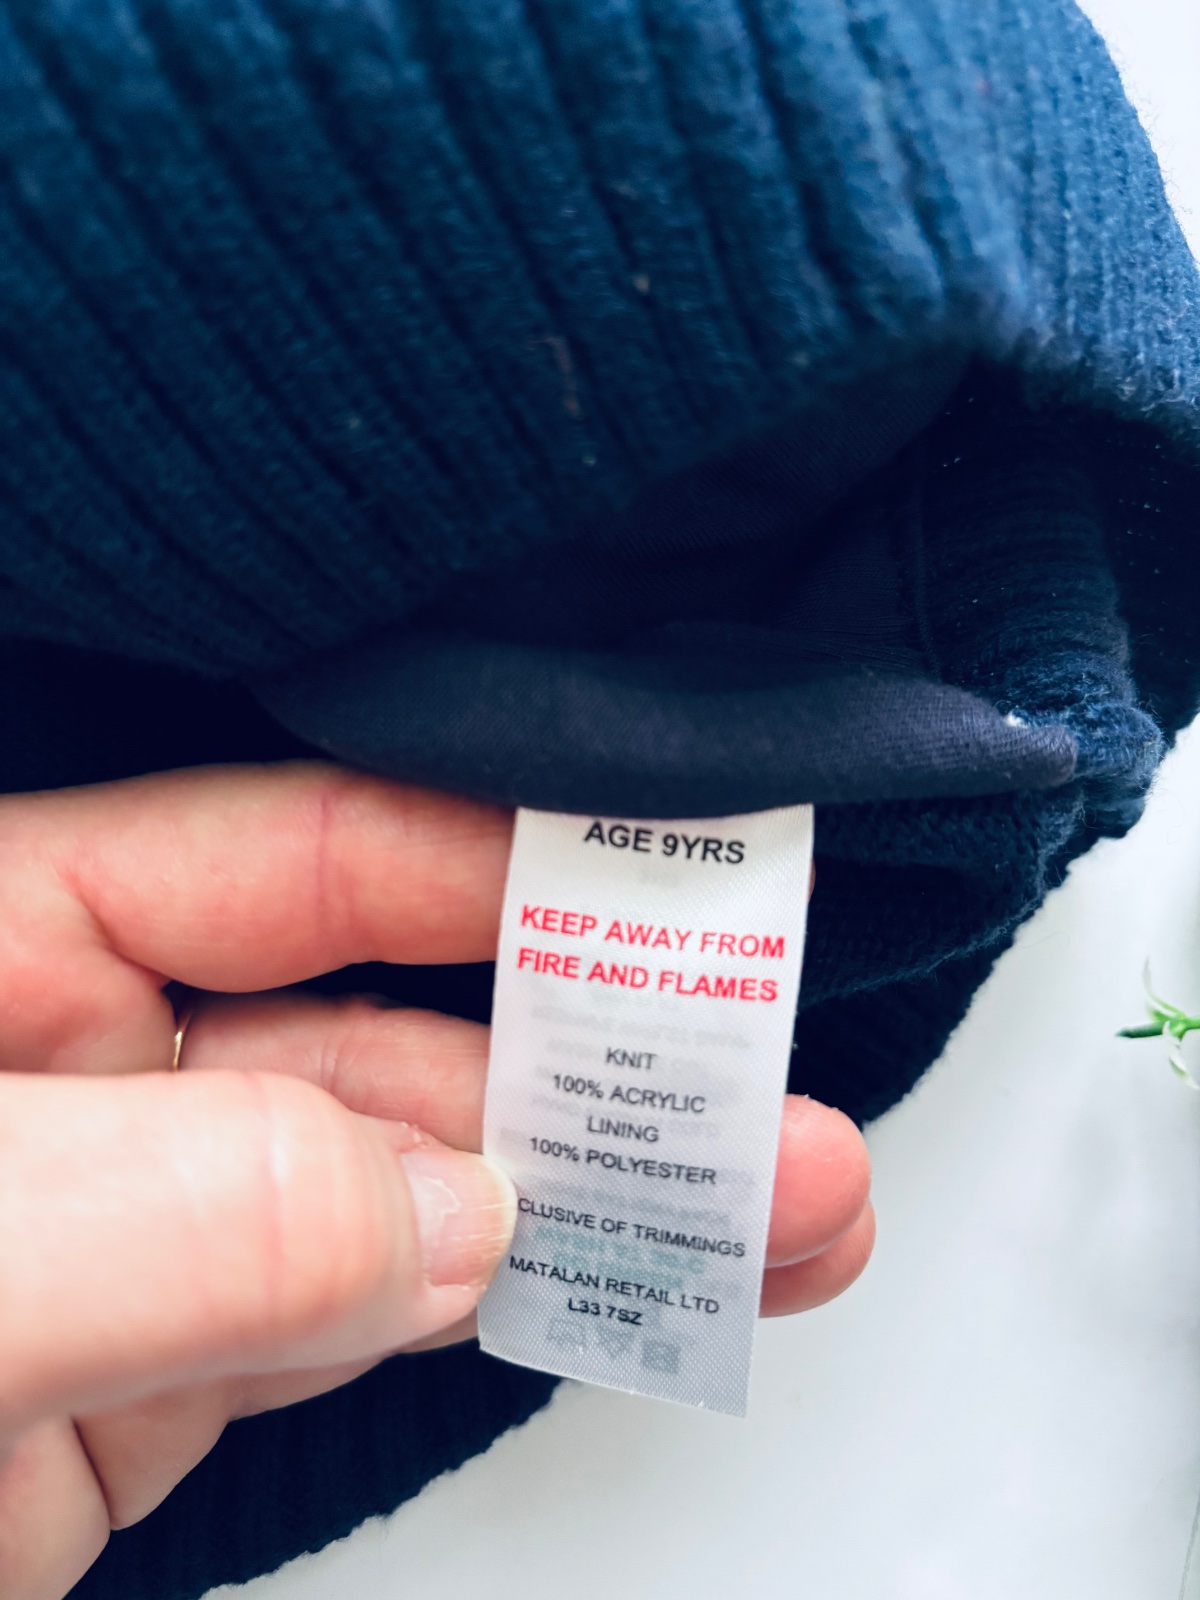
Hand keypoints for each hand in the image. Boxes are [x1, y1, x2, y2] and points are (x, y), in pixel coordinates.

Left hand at [0, 764, 872, 1597]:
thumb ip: (175, 1212)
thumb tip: (449, 1209)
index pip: (287, 849)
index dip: (487, 857)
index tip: (664, 879)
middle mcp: (72, 1066)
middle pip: (382, 1018)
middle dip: (592, 1051)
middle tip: (770, 1068)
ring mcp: (127, 1229)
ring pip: (404, 1182)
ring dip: (599, 1193)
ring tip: (788, 1200)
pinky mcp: (152, 1381)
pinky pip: (368, 1315)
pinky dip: (510, 1307)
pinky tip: (643, 1284)